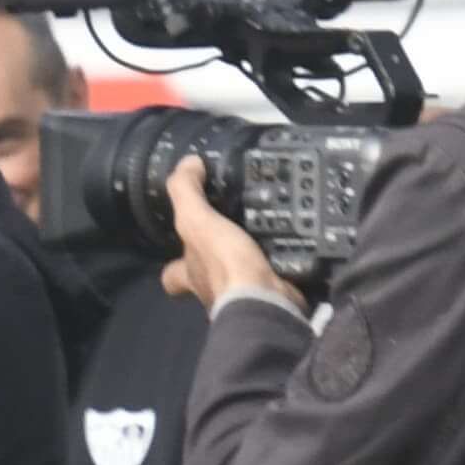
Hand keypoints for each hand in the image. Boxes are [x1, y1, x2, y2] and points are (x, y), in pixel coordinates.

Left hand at [159, 155, 287, 313]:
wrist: (266, 301)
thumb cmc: (225, 264)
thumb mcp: (196, 221)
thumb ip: (187, 192)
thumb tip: (188, 163)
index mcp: (192, 273)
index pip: (172, 274)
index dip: (172, 263)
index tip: (179, 248)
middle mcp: (213, 288)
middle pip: (209, 274)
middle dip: (218, 256)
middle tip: (232, 230)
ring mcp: (244, 294)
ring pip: (242, 274)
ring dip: (252, 255)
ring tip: (269, 227)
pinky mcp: (273, 292)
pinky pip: (274, 273)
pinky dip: (282, 260)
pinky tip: (292, 241)